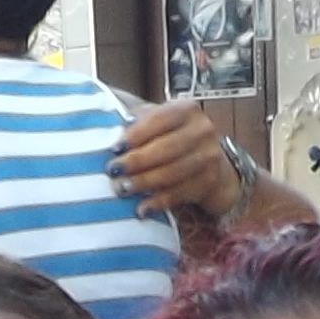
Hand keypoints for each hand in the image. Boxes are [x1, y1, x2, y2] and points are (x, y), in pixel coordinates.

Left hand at [112, 100, 245, 225]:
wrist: (210, 165)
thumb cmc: (174, 141)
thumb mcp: (160, 124)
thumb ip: (139, 124)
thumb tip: (108, 134)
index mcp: (187, 109)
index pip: (158, 119)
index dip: (135, 134)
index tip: (114, 147)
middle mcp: (202, 130)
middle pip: (166, 147)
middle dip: (137, 161)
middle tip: (113, 171)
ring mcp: (209, 156)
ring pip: (172, 172)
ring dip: (144, 183)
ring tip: (123, 189)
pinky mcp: (209, 181)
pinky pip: (179, 194)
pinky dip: (158, 202)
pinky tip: (142, 209)